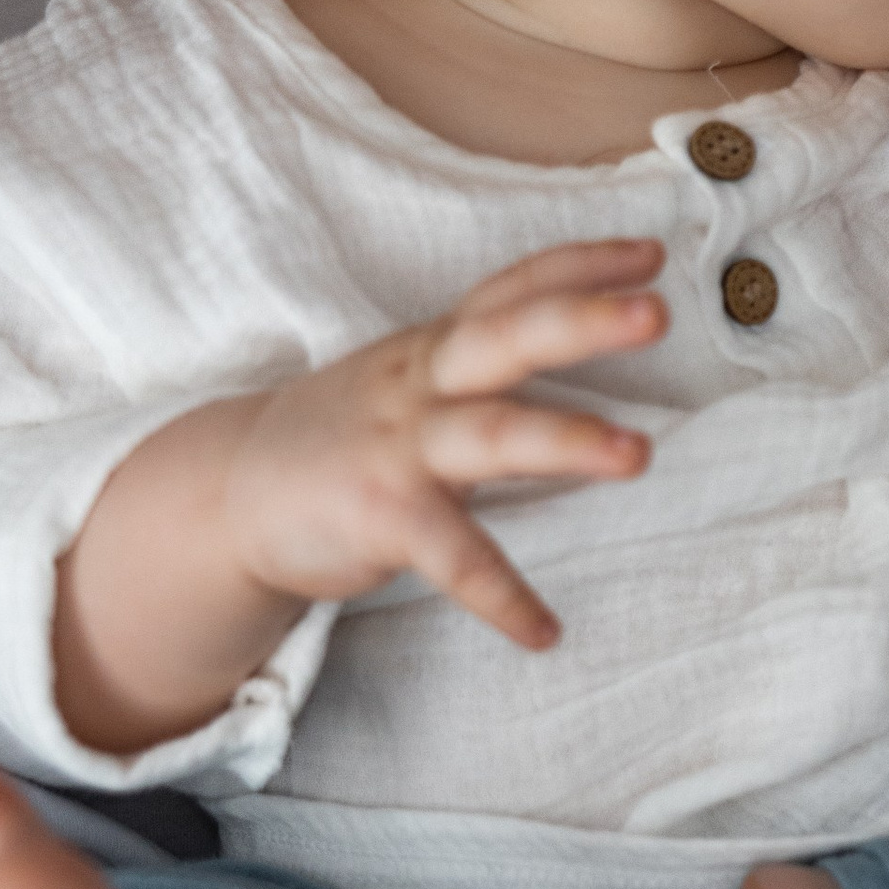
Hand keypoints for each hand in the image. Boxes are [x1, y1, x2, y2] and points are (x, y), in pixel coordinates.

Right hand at [214, 236, 666, 648]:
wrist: (231, 493)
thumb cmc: (344, 432)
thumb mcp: (409, 378)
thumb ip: (481, 358)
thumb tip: (577, 333)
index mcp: (437, 348)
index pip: (512, 289)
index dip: (581, 266)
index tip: (653, 256)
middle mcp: (423, 385)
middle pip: (507, 337)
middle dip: (582, 321)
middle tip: (657, 312)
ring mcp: (401, 448)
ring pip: (494, 434)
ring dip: (567, 439)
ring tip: (637, 454)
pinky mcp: (380, 515)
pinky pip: (454, 557)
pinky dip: (501, 597)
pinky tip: (545, 632)